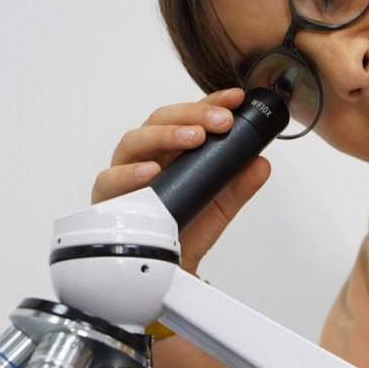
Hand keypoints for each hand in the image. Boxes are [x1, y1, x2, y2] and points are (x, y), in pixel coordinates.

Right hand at [92, 87, 271, 273]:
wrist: (169, 268)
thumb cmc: (187, 229)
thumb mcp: (220, 205)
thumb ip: (240, 184)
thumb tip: (260, 163)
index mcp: (171, 149)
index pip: (188, 116)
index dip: (210, 103)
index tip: (235, 99)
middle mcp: (146, 155)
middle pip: (160, 120)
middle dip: (191, 115)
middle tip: (220, 122)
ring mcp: (125, 173)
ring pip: (134, 141)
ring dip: (164, 135)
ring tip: (192, 137)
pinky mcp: (108, 197)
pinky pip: (110, 180)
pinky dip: (130, 173)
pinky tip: (152, 171)